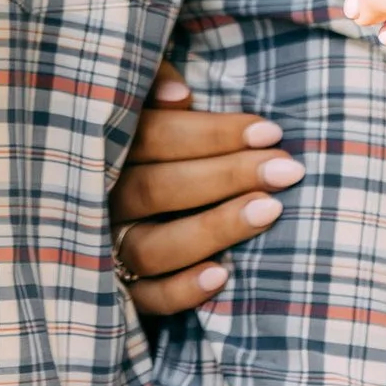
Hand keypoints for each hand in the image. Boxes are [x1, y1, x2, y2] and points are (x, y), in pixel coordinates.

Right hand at [108, 67, 303, 317]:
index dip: (212, 134)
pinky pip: (146, 299)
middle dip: (227, 176)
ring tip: (270, 211)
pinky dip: (181, 290)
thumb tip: (179, 95)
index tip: (269, 131)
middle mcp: (99, 199)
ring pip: (152, 246)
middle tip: (286, 169)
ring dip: (213, 228)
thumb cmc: (145, 144)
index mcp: (103, 148)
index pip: (153, 137)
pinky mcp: (117, 291)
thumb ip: (152, 86)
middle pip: (157, 189)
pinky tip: (222, 276)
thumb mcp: (138, 103)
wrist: (100, 207)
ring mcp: (104, 248)